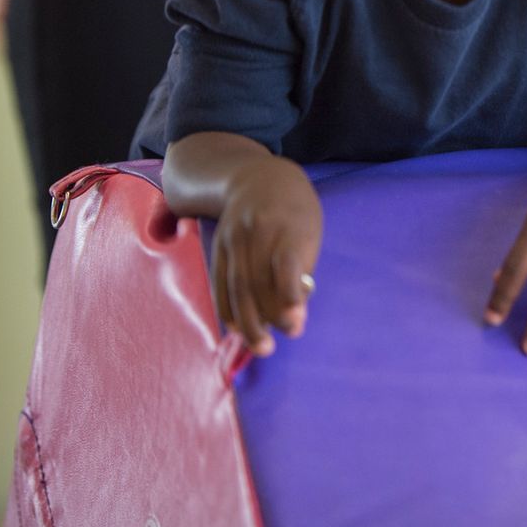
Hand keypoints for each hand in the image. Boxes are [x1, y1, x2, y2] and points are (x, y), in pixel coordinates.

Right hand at [210, 156, 321, 356]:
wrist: (258, 178)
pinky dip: (226, 307)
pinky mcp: (218, 245)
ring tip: (258, 346)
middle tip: (273, 347)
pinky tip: (234, 327)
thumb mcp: (308, 231)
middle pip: (256, 280)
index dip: (289, 295)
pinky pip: (220, 280)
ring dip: (246, 320)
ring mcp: (234, 238)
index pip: (285, 263)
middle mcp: (257, 230)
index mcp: (288, 225)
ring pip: (236, 284)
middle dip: (265, 317)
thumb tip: (295, 316)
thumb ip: (301, 270)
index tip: (296, 323)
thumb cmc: (295, 211)